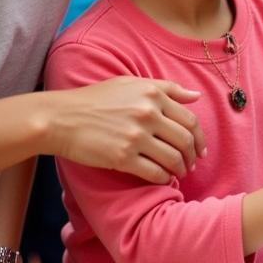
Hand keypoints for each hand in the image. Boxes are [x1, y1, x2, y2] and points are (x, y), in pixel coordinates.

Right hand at [50, 77, 206, 183]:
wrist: (62, 118)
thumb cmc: (95, 99)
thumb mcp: (131, 83)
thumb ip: (166, 88)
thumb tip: (196, 96)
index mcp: (153, 94)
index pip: (190, 119)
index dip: (200, 137)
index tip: (201, 148)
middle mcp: (148, 113)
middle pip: (185, 140)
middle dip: (193, 156)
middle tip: (192, 164)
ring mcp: (136, 136)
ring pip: (173, 158)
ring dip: (181, 169)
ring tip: (179, 173)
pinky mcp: (123, 157)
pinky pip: (155, 172)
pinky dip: (164, 178)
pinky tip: (163, 179)